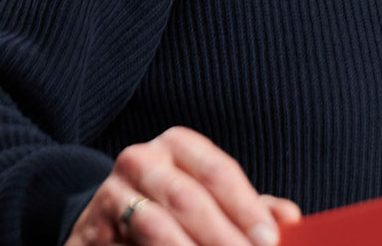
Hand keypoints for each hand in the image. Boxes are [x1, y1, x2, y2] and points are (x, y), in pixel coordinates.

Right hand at [65, 126, 301, 245]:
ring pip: (156, 226)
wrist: (103, 222)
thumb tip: (289, 218)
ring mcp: (112, 194)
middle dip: (223, 237)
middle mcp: (141, 160)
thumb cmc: (169, 207)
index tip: (269, 240)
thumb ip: (248, 207)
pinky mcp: (92, 230)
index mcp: (177, 145)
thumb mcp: (208, 198)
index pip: (218, 172)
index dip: (246, 208)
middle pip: (189, 199)